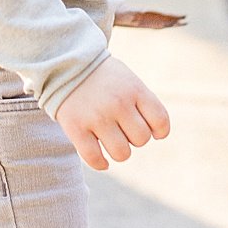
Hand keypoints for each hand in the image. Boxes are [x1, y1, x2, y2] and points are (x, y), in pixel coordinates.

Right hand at [53, 54, 170, 169]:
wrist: (67, 64)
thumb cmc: (104, 78)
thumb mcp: (129, 80)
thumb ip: (144, 104)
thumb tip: (157, 135)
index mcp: (134, 88)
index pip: (160, 121)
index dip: (158, 131)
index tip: (150, 129)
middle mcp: (118, 102)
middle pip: (141, 139)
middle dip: (134, 138)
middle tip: (123, 128)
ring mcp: (97, 116)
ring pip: (122, 153)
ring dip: (119, 151)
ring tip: (111, 140)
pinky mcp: (76, 128)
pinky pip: (95, 159)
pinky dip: (101, 163)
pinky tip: (102, 159)